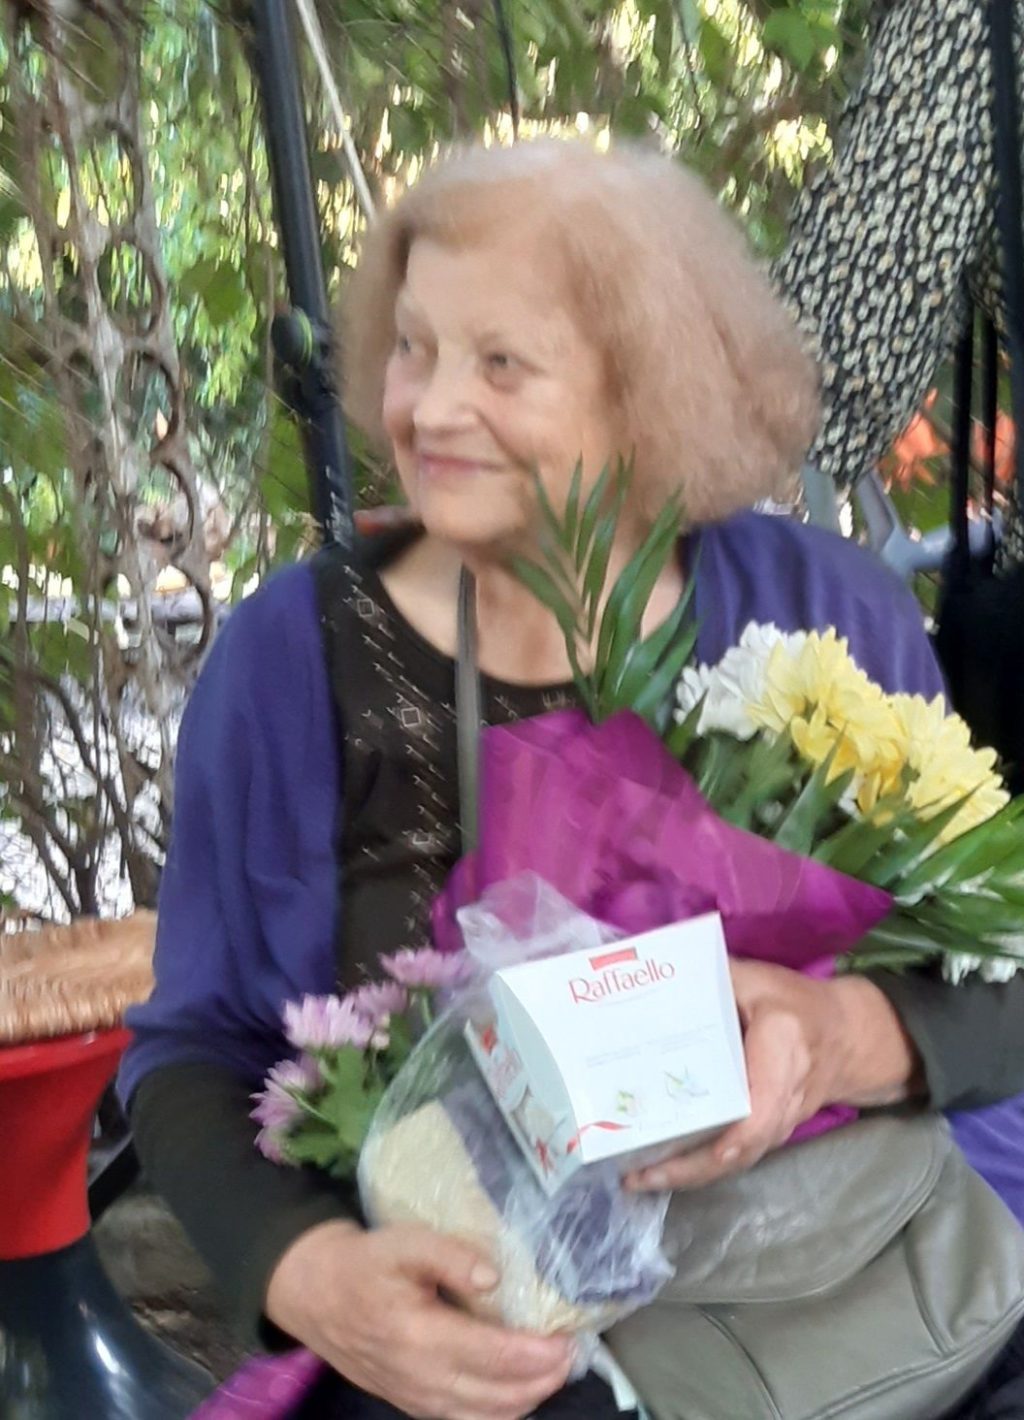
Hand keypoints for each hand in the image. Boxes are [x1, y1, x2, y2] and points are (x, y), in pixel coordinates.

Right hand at [265, 1220, 572, 1418]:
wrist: (316, 1295)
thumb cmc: (366, 1264)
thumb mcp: (403, 1242)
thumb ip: (450, 1256)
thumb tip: (493, 1278)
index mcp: (417, 1336)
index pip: (491, 1356)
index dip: (534, 1354)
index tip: (567, 1340)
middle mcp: (419, 1377)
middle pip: (495, 1395)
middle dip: (541, 1380)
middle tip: (571, 1354)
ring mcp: (415, 1398)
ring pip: (483, 1415)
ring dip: (526, 1399)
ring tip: (555, 1371)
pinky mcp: (412, 1404)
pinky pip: (464, 1419)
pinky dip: (499, 1410)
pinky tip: (519, 1390)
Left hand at [626, 959, 920, 1193]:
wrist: (849, 1035)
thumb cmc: (796, 1003)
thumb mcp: (758, 979)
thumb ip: (714, 977)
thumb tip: (659, 977)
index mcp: (782, 1048)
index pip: (765, 1102)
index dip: (740, 1132)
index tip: (707, 1149)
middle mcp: (784, 1094)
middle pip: (744, 1144)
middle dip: (692, 1167)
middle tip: (639, 1176)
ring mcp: (782, 1120)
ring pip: (740, 1158)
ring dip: (692, 1174)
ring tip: (640, 1178)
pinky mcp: (774, 1131)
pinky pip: (740, 1154)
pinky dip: (704, 1167)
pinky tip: (666, 1168)